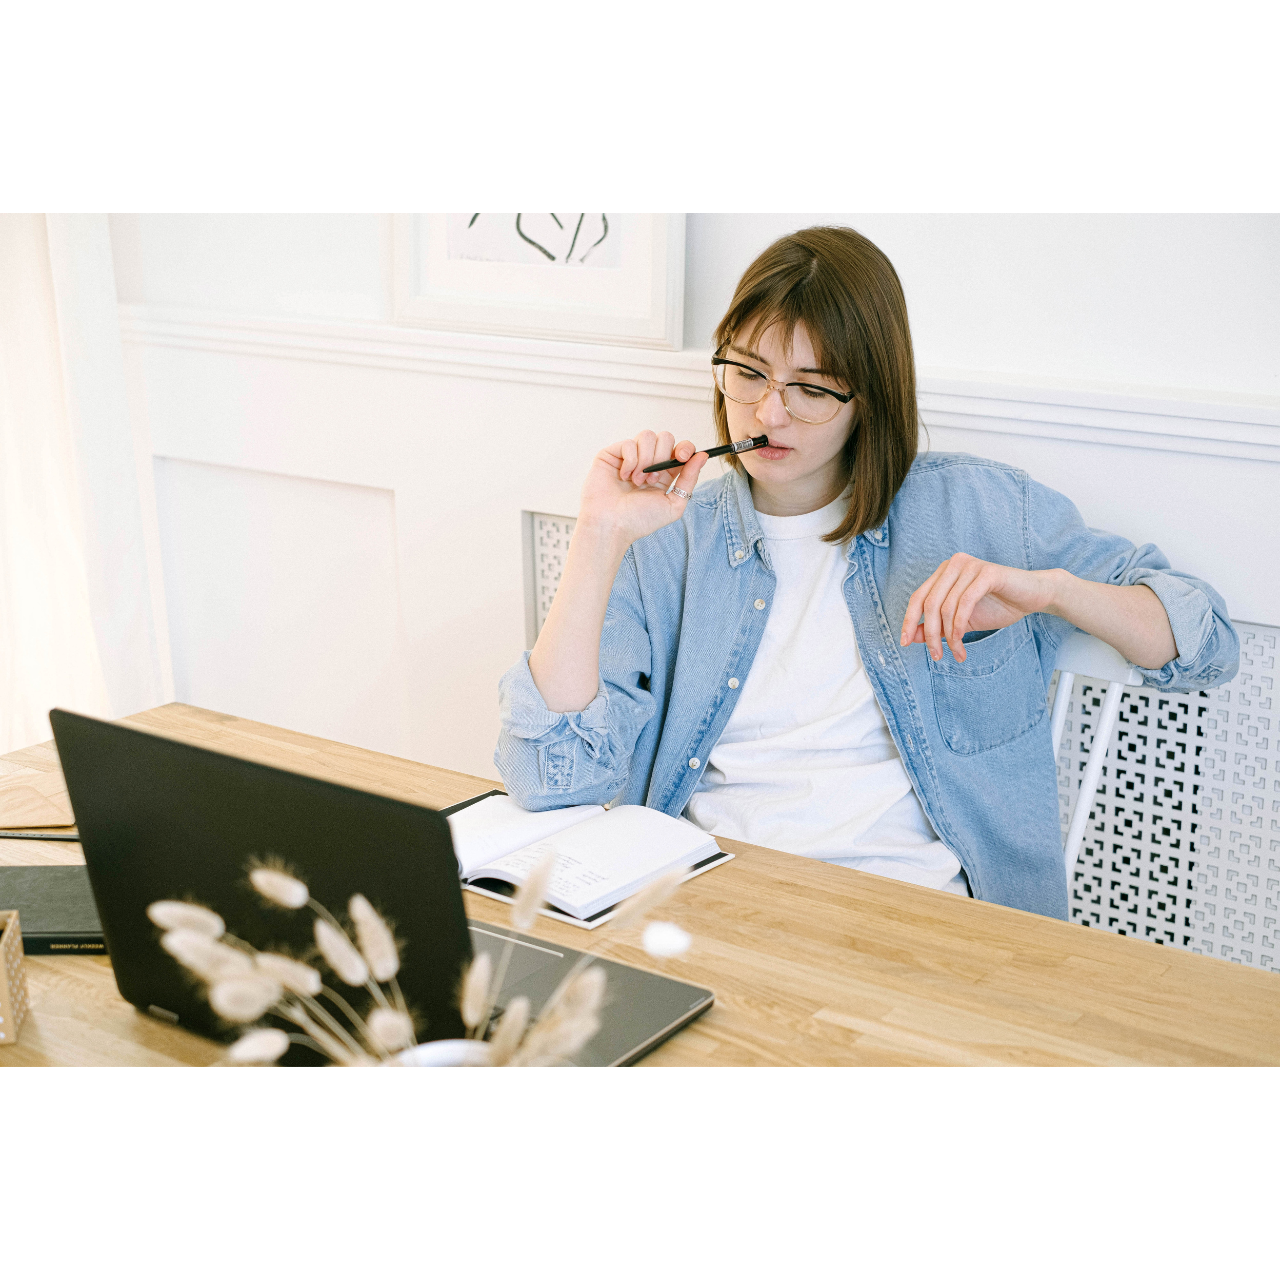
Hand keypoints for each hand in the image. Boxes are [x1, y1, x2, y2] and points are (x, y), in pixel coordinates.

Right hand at [577, 431, 709, 546]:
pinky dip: (629, 461)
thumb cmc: (639, 520)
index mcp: (664, 473)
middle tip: (653, 479)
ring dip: (645, 461)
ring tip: (637, 481)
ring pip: (647, 436)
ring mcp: (629, 456)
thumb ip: (689, 479)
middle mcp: (648, 462)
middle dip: (662, 457)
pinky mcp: (612, 453)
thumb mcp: (673, 504)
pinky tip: (623, 476)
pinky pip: (628, 443)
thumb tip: (703, 455)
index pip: (680, 448)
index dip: (685, 448)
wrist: (611, 526)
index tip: (683, 457)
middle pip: (665, 437)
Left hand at [900, 553, 1057, 661]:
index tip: (905, 643)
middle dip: (930, 634)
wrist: (1034, 596)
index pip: (918, 598)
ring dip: (949, 636)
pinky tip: (963, 641)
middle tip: (936, 656)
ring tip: (957, 653)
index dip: (909, 621)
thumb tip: (912, 636)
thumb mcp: (961, 621)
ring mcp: (969, 566)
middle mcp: (952, 565)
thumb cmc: (999, 605)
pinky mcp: (986, 572)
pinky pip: (964, 603)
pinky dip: (960, 626)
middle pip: (929, 604)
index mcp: (943, 572)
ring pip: (946, 607)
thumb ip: (936, 626)